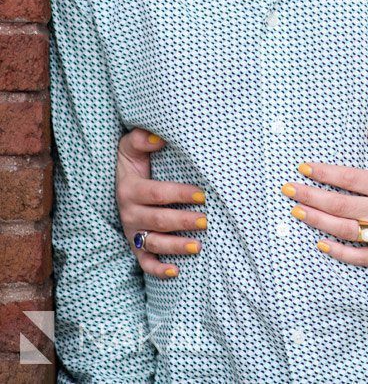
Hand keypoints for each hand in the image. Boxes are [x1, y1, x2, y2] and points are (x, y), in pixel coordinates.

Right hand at [115, 129, 207, 278]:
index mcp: (130, 190)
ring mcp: (133, 232)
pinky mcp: (136, 246)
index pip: (157, 194)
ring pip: (153, 244)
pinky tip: (176, 272)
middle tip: (206, 221)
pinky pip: (144, 263)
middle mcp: (130, 213)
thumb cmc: (134, 161)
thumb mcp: (131, 147)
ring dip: (175, 247)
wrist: (118, 181)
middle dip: (182, 222)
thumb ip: (141, 139)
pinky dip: (158, 269)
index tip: (202, 194)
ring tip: (198, 247)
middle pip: (158, 221)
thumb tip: (157, 138)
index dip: (180, 194)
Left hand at [285, 126, 367, 288]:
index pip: (352, 178)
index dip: (325, 172)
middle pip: (340, 204)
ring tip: (297, 212)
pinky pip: (359, 257)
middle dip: (311, 196)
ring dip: (317, 221)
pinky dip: (338, 251)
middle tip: (288, 189)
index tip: (304, 167)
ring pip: (344, 230)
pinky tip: (321, 243)